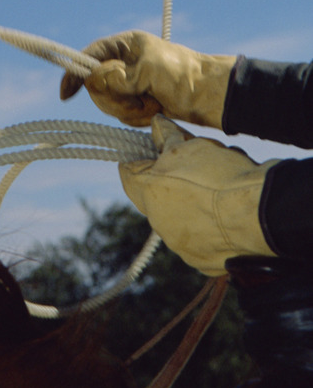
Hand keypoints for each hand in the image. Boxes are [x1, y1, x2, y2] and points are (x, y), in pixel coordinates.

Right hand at [59, 31, 234, 128]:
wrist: (209, 97)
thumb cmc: (182, 75)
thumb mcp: (147, 70)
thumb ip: (116, 77)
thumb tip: (93, 81)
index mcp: (125, 45)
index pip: (90, 56)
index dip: (75, 73)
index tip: (66, 95)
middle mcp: (124, 63)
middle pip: (96, 85)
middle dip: (114, 98)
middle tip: (136, 99)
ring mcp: (131, 83)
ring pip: (109, 103)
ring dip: (128, 109)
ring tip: (151, 105)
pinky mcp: (138, 101)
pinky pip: (122, 114)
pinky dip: (137, 117)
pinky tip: (155, 111)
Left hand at [119, 116, 276, 275]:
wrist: (260, 214)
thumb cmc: (221, 177)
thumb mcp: (190, 147)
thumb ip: (167, 137)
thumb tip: (156, 125)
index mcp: (148, 192)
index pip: (128, 172)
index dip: (140, 158)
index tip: (154, 150)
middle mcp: (159, 223)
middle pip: (155, 195)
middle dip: (170, 180)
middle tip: (196, 165)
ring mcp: (180, 246)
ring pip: (179, 218)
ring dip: (191, 204)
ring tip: (219, 190)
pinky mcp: (203, 262)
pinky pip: (202, 240)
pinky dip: (211, 228)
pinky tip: (228, 214)